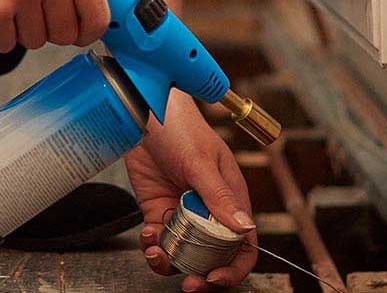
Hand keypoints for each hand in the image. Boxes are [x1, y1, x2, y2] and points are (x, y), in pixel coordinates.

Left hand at [126, 90, 257, 290]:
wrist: (142, 111)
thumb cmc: (181, 127)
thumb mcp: (201, 162)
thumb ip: (218, 196)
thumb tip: (243, 228)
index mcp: (230, 199)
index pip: (242, 244)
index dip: (233, 267)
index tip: (214, 278)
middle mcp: (208, 209)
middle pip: (213, 255)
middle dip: (200, 273)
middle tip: (187, 282)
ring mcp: (182, 210)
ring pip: (183, 251)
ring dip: (171, 260)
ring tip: (157, 254)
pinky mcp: (158, 208)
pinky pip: (159, 239)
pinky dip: (153, 245)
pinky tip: (147, 236)